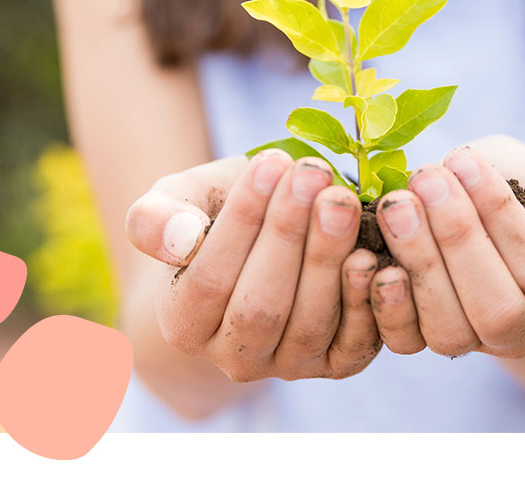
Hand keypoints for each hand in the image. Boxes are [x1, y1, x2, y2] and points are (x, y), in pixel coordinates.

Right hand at [125, 149, 382, 380]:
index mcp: (185, 323)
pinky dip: (363, 300)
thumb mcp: (180, 199)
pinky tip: (368, 252)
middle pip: (261, 306)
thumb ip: (156, 217)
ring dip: (327, 257)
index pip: (209, 279)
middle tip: (312, 172)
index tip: (270, 161)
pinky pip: (353, 343)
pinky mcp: (338, 361)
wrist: (267, 235)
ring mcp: (289, 364)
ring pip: (308, 323)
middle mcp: (235, 358)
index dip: (242, 220)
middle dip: (288, 234)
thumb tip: (177, 239)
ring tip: (340, 199)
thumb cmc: (218, 210)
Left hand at [367, 134, 524, 358]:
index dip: (500, 214)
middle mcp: (521, 330)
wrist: (468, 201)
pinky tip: (372, 253)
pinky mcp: (422, 339)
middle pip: (497, 308)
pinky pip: (405, 341)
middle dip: (458, 239)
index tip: (463, 159)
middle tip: (427, 180)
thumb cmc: (513, 184)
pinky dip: (387, 303)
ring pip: (450, 331)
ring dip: (420, 263)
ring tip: (398, 204)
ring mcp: (470, 341)